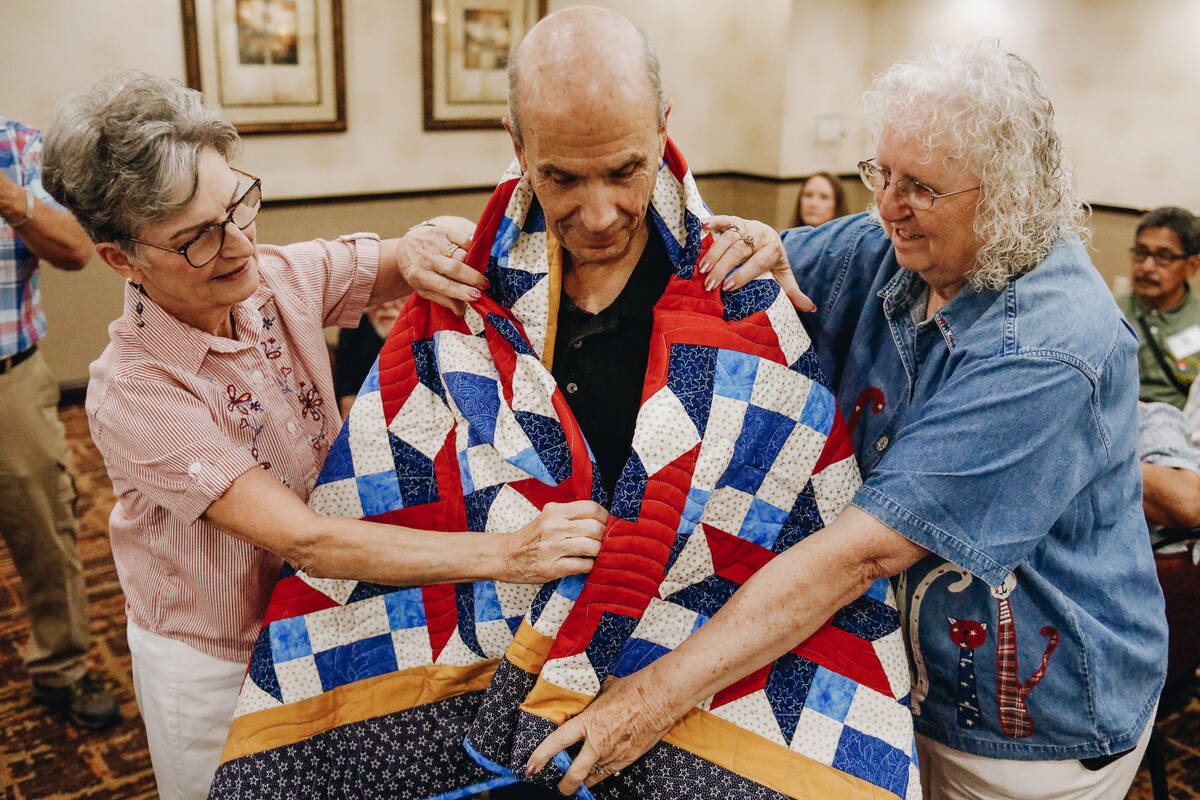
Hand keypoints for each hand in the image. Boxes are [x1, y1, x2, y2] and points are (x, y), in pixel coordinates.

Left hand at [397, 215, 486, 315]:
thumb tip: (463, 312)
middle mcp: (426, 258)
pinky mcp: (442, 230)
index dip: (462, 291)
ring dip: (473, 264)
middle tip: (485, 285)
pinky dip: (471, 249)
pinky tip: (472, 257)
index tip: (477, 296)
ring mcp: (434, 242)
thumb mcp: (424, 289)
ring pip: (462, 254)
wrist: (405, 247)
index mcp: (419, 276)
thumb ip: (443, 300)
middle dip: (474, 278)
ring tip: (477, 272)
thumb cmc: (418, 272)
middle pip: (456, 268)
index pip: (445, 285)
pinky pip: (464, 240)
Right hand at [503, 500, 607, 582]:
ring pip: (592, 546)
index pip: (592, 508)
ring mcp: (553, 548)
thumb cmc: (532, 537)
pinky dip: (591, 565)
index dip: (606, 517)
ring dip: (600, 552)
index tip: (609, 524)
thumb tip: (602, 520)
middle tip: (606, 542)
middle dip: (606, 537)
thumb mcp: (548, 517)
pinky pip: (583, 565)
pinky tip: (588, 564)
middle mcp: (554, 527)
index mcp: (555, 511)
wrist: (506, 556)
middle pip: (595, 528)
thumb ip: (571, 516)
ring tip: (598, 554)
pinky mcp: (553, 568)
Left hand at [525, 671, 677, 793]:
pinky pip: (609, 772)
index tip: (530, 767)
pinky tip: (599, 771)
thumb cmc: (632, 689)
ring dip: (585, 778)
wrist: (660, 698)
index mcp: (588, 722)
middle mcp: (598, 742)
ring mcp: (614, 753)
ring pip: (593, 775)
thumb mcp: (603, 695)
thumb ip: (590, 708)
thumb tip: (584, 709)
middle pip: (575, 773)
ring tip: (578, 779)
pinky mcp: (628, 759)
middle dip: (564, 785)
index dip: (541, 756)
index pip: (557, 743)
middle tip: (560, 788)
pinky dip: (602, 773)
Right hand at [697, 215, 814, 311]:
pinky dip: (714, 221)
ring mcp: (748, 226)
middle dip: (723, 268)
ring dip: (714, 253)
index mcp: (773, 249)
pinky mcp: (737, 220)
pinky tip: (702, 225)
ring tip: (702, 269)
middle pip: (740, 250)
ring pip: (729, 237)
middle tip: (710, 283)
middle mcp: (761, 235)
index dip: (743, 274)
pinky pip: (725, 219)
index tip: (728, 287)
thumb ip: (794, 292)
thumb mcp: (785, 277)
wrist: (771, 237)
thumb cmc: (774, 262)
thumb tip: (812, 308)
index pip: (757, 262)